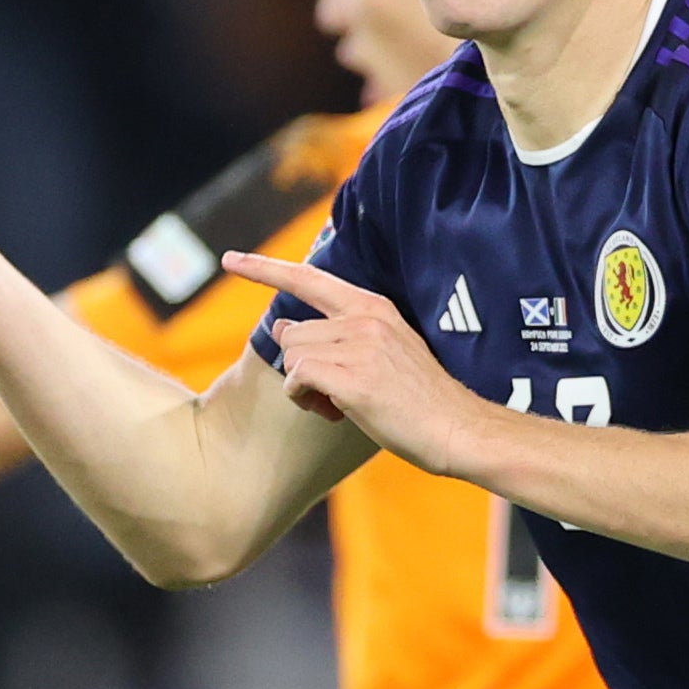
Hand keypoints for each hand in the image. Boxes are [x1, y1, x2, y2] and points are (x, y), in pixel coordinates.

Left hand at [224, 249, 468, 468]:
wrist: (458, 428)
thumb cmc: (419, 400)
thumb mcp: (383, 352)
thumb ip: (336, 336)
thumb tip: (281, 327)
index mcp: (373, 308)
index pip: (308, 278)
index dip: (264, 268)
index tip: (231, 259)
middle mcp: (364, 319)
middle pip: (292, 333)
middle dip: (300, 367)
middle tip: (330, 394)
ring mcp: (359, 346)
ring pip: (292, 357)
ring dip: (304, 386)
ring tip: (338, 404)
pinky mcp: (353, 378)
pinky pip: (297, 378)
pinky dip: (305, 399)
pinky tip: (334, 412)